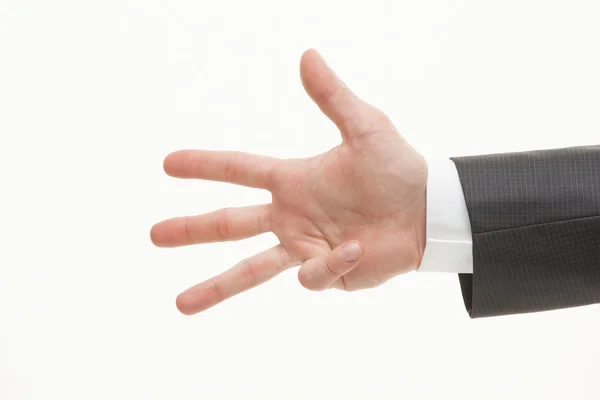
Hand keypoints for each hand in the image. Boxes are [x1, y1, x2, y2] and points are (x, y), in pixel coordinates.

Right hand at [151, 49, 427, 314]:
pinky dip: (333, 261)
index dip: (205, 166)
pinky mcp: (327, 273)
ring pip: (251, 270)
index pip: (239, 170)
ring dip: (215, 285)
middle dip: (192, 230)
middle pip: (231, 225)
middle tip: (154, 235)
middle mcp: (291, 216)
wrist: (429, 212)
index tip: (168, 163)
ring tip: (180, 304)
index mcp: (292, 181)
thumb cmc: (397, 168)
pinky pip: (315, 273)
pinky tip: (355, 246)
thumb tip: (306, 55)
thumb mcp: (365, 128)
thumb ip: (332, 98)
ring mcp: (306, 247)